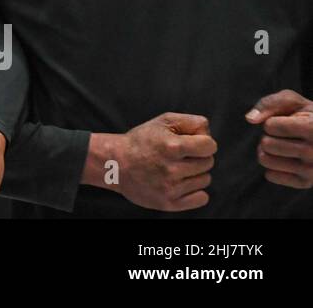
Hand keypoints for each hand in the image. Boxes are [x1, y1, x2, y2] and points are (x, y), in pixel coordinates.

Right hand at [89, 112, 214, 210]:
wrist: (115, 164)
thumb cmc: (141, 141)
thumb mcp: (162, 121)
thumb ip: (191, 122)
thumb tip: (209, 135)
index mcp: (171, 146)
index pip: (210, 146)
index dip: (204, 143)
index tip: (192, 144)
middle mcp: (171, 169)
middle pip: (208, 163)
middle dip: (197, 157)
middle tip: (179, 156)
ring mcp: (170, 188)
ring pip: (205, 180)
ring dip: (195, 174)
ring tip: (176, 169)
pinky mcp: (168, 203)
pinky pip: (201, 199)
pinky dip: (196, 192)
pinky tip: (182, 184)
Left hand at [247, 90, 312, 189]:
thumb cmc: (308, 116)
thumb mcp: (293, 102)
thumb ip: (269, 103)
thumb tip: (250, 119)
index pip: (270, 127)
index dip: (273, 122)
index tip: (287, 123)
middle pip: (266, 144)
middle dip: (270, 137)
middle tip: (285, 136)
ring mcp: (312, 170)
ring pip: (265, 160)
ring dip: (269, 151)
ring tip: (284, 146)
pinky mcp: (307, 183)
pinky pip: (270, 175)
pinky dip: (273, 166)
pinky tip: (286, 159)